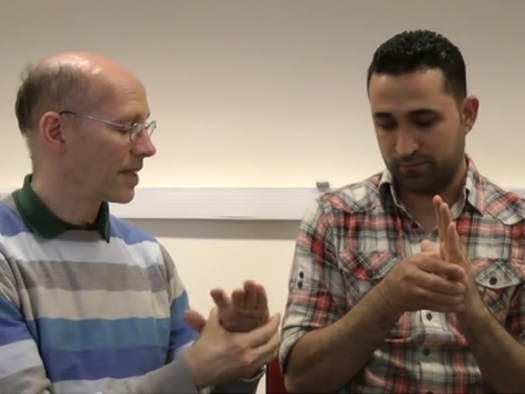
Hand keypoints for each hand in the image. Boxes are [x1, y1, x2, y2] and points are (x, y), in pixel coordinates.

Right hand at [183, 307, 279, 388]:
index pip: (265, 332)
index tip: (277, 314)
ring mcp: (249, 367)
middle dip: (277, 332)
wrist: (194, 372)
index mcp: (241, 343)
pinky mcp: (246, 373)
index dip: (273, 323)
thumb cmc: (203, 348)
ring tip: (272, 334)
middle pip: (272, 345)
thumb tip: (225, 300)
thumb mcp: (211, 326)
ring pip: (270, 355)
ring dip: (274, 343)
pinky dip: (268, 352)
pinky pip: (264, 362)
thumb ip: (220, 311)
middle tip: (276, 323)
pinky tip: (264, 346)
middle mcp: (249, 357)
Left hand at [185, 280, 269, 333]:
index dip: (218, 297)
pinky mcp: (262, 313)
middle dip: (238, 295)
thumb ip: (200, 323)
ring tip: (249, 283)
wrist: (244, 344)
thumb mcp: (211, 331)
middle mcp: (238, 308)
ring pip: (250, 299)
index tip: (214, 291)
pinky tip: (260, 287)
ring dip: (250, 291)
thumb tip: (186, 314)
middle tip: (237, 290)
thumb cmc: (226, 336)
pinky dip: (261, 295)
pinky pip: (262, 304)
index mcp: (225, 311)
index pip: (221, 303)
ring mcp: (250, 309)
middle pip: (238, 299)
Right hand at [379, 240, 466, 313]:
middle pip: (434, 282)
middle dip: (452, 286)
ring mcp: (411, 291)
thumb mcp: (415, 259)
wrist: (390, 292)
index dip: (448, 268)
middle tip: (464, 288)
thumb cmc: (407, 271)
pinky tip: (456, 306)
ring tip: (462, 298)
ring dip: (451, 299)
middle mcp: (410, 276)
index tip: (462, 272)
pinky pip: (433, 306)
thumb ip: (432, 256)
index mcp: (413, 262)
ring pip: (435, 296)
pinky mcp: (414, 304)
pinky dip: (446, 307)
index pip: (432, 264)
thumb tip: (451, 251)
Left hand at [432, 195, 484, 319]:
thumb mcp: (439, 266)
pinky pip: (456, 250)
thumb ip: (433, 253)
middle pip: (449, 229)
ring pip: (452, 236)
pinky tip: (450, 228)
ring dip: (448, 221)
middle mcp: (455, 252)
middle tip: (437, 197)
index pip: (443, 229)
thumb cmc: (452, 287)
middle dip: (443, 213)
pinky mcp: (460, 266)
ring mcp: (459, 259)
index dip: (439, 215)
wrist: (464, 307)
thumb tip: (424, 242)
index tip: (434, 199)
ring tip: (444, 207)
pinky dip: (453, 238)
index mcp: (449, 251)